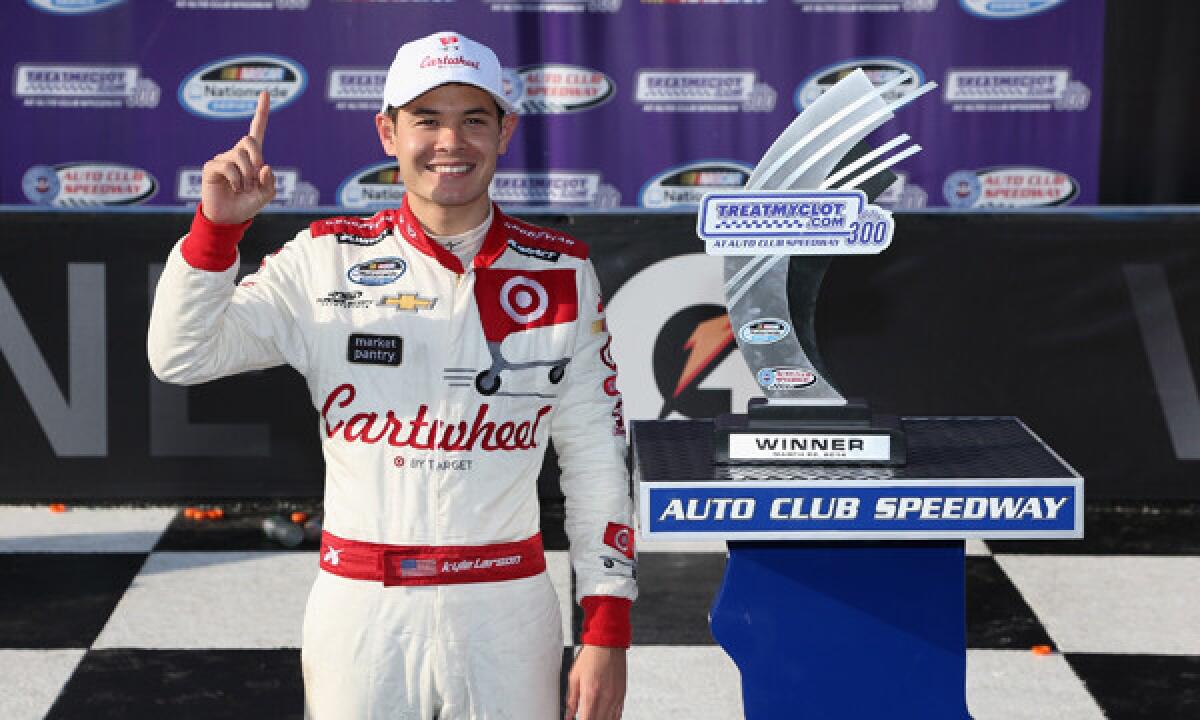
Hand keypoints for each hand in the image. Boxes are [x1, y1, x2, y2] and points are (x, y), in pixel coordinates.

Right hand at [200, 91, 276, 224]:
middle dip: (256, 157)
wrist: (229, 218)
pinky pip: (227, 166)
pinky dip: (236, 179)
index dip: (261, 112)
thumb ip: (270, 181)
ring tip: (243, 188)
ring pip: (239, 155)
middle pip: (248, 140)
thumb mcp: (266, 195)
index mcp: (252, 157)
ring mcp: (223, 159)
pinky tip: (234, 188)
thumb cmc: (247, 205)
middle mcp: (236, 154)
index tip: (266, 93)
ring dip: (246, 175)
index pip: (256, 131)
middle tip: (255, 176)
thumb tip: (264, 166)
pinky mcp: (211, 167)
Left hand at [564, 645, 625, 719]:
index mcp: (591, 693)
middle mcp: (606, 697)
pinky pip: (618, 714)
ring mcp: (616, 697)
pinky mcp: (622, 695)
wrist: (608, 643)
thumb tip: (569, 714)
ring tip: (593, 716)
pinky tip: (604, 718)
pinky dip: (610, 719)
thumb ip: (571, 699)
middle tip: (584, 717)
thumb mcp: (574, 677)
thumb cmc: (591, 656)